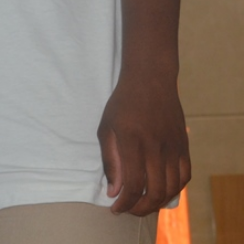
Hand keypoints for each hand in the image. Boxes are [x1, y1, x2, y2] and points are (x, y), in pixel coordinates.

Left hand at [97, 73, 190, 215]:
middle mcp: (155, 146)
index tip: (115, 209)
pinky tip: (160, 191)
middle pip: (154, 190)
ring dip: (156, 203)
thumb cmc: (122, 104)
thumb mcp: (106, 128)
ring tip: (142, 204)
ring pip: (171, 187)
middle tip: (128, 210)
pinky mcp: (184, 146)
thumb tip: (114, 191)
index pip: (133, 182)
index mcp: (132, 140)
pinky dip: (173, 190)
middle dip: (140, 208)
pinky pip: (184, 176)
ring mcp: (173, 146)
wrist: (150, 80)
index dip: (125, 202)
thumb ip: (110, 161)